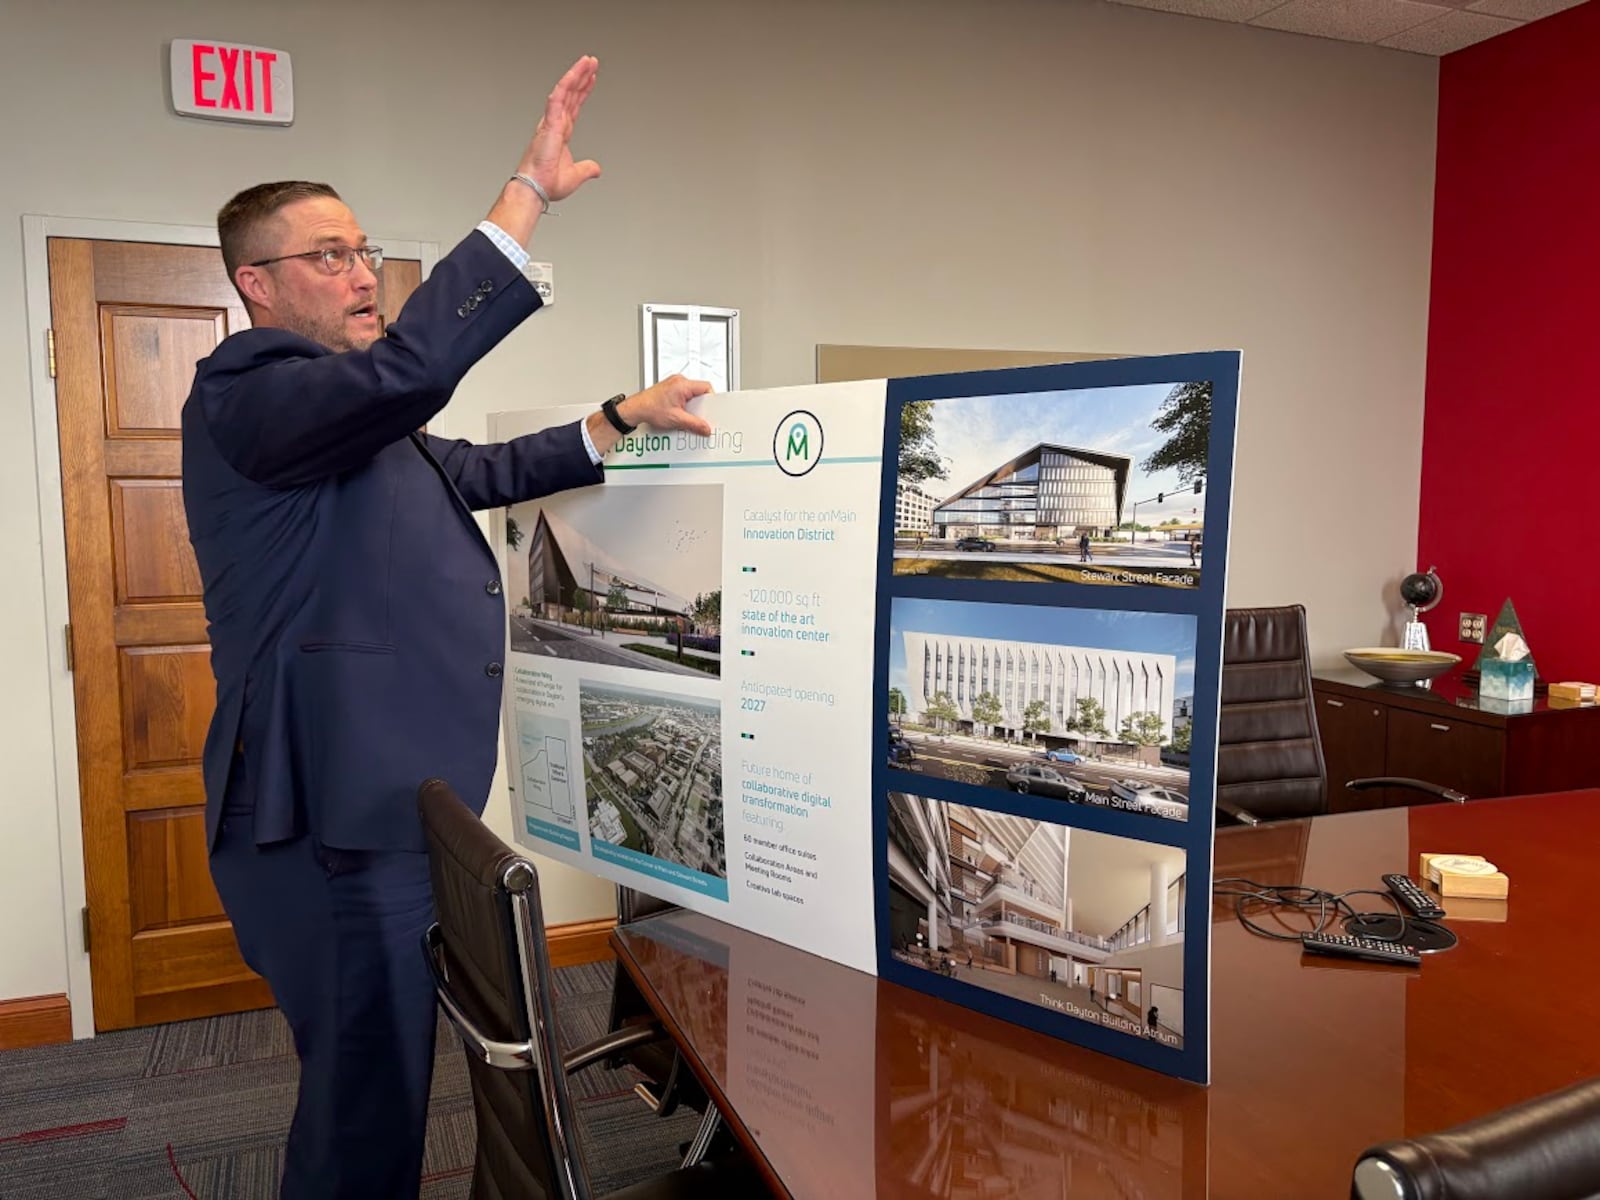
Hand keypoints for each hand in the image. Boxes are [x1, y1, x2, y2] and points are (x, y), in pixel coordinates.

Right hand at [517, 55, 601, 200]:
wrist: (537, 188)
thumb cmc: (548, 182)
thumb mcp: (576, 175)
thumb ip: (587, 169)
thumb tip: (597, 169)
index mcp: (561, 133)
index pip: (574, 106)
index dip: (583, 91)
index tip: (591, 79)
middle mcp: (556, 124)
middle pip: (571, 94)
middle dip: (582, 76)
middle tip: (591, 62)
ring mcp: (552, 121)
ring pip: (565, 90)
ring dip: (577, 74)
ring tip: (588, 61)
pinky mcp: (549, 122)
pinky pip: (558, 98)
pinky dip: (567, 84)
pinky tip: (575, 73)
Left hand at [620, 376, 713, 435]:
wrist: (635, 409)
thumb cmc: (650, 409)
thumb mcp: (677, 419)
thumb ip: (695, 424)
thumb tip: (705, 428)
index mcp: (683, 384)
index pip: (707, 387)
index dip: (711, 400)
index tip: (711, 410)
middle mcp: (679, 381)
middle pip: (700, 391)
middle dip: (701, 405)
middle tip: (700, 416)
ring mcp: (674, 383)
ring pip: (692, 393)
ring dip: (693, 405)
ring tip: (687, 415)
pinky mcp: (670, 388)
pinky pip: (684, 395)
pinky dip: (686, 404)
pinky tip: (681, 413)